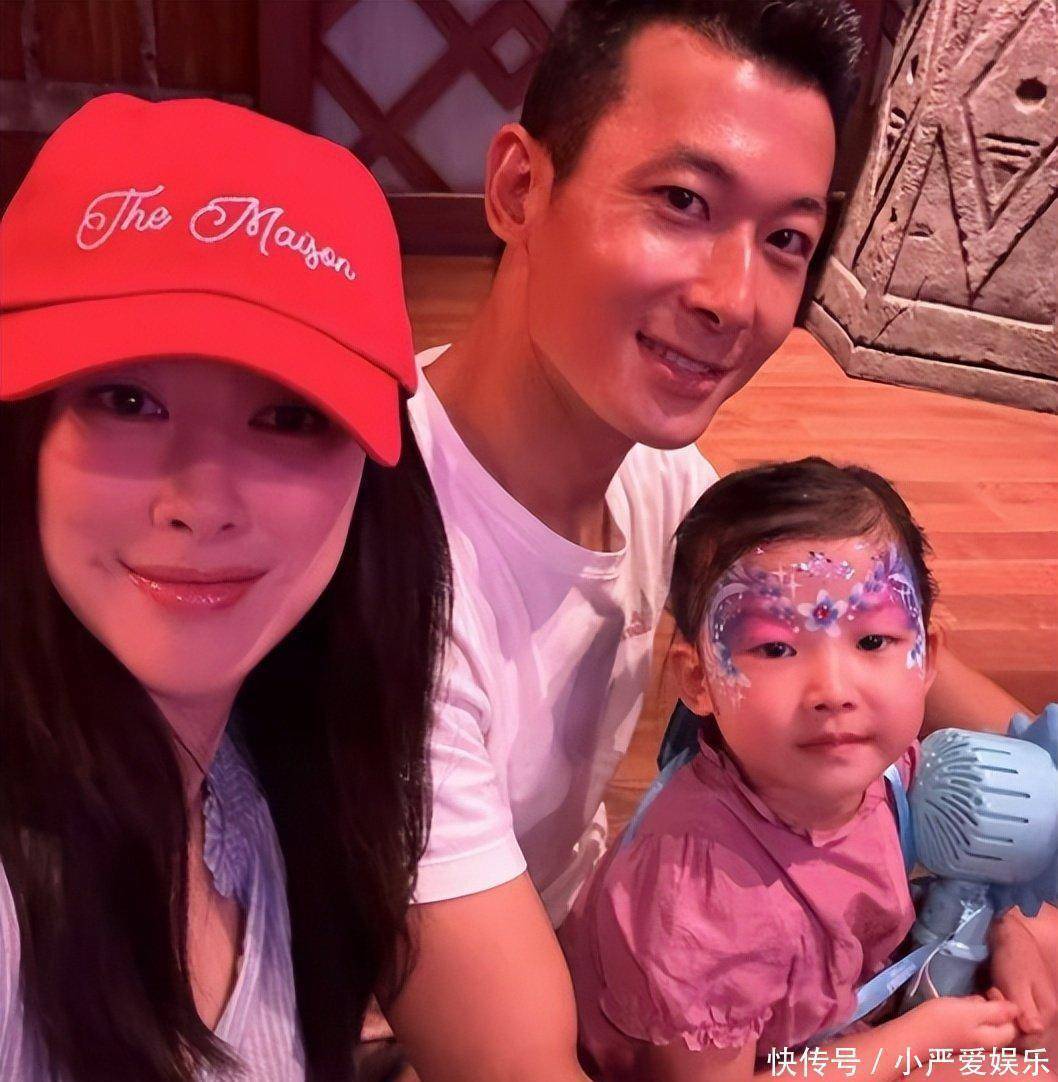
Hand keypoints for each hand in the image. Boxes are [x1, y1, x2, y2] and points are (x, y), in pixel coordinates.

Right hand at [910, 994, 1019, 1050]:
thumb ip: (996, 1011)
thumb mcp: (970, 1011)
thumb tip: (1018, 1009)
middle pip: (998, 1022)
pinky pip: (970, 1022)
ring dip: (976, 1008)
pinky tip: (954, 1007)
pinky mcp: (959, 1036)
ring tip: (962, 999)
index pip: (1013, 1023)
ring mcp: (972, 1041)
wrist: (912, 1035)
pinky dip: (966, 1012)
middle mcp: (986, 1044)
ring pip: (983, 1020)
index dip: (1006, 1005)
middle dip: (989, 1006)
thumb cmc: (941, 1020)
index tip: (990, 991)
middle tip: (974, 995)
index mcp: (993, 1039)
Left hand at [988, 912, 1057, 1037]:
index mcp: (1047, 1012)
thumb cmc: (1012, 959)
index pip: (1031, 1041)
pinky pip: (1013, 1012)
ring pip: (1017, 1024)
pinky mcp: (1024, 998)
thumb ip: (1025, 1008)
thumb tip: (1033, 1031)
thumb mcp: (1016, 984)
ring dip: (1000, 1015)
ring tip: (989, 994)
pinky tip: (989, 993)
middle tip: (991, 1000)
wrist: (1009, 935)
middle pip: (1024, 1034)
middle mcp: (1045, 1013)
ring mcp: (1035, 1005)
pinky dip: (1000, 1007)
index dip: (1010, 1034)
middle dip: (1004, 1023)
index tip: (994, 1015)